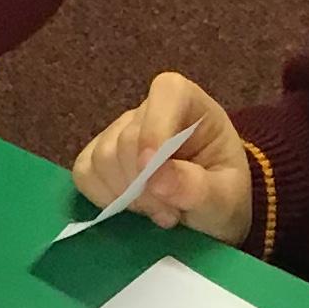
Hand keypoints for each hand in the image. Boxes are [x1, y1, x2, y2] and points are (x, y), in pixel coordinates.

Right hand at [72, 71, 251, 244]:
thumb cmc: (224, 196)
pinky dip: (103, 197)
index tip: (153, 173)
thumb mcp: (224, 198)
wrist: (211, 213)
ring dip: (127, 196)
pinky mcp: (98, 158)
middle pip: (126, 139)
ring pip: (101, 158)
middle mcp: (150, 110)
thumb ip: (197, 187)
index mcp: (189, 103)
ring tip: (159, 212)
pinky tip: (131, 209)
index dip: (154, 130)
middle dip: (144, 185)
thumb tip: (155, 179)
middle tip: (171, 214)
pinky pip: (84, 174)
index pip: (166, 93)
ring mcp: (119, 131)